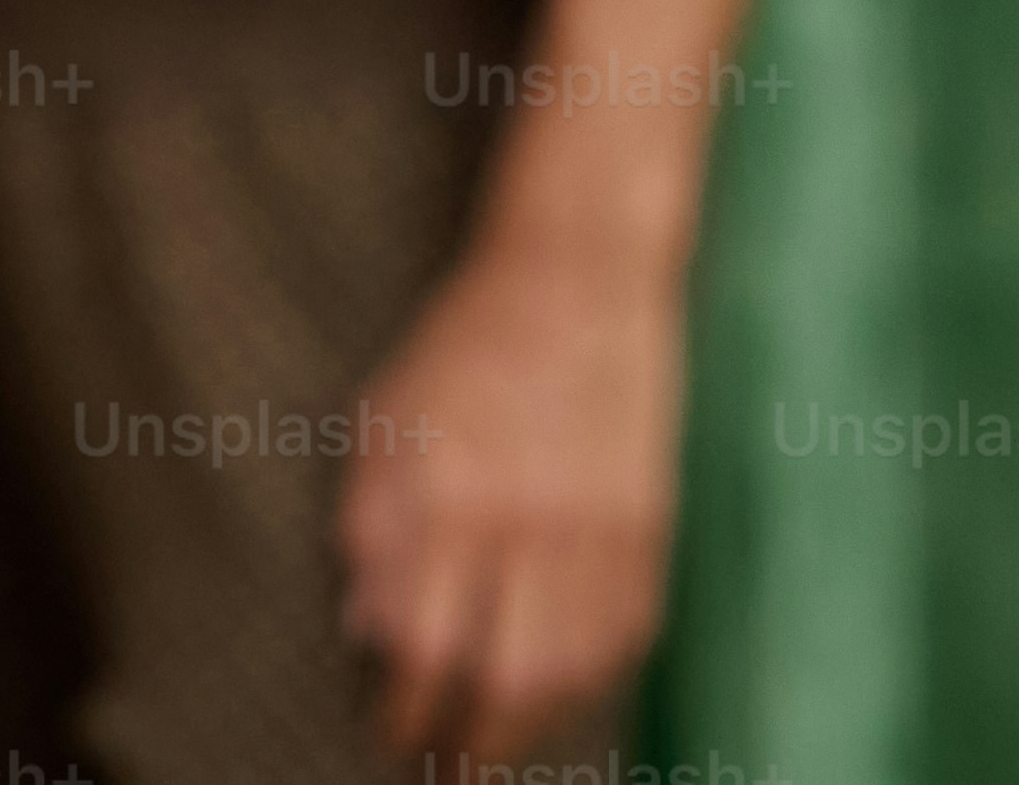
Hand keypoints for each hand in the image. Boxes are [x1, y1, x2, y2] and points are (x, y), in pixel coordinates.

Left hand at [335, 217, 681, 772]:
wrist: (579, 282)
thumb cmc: (464, 346)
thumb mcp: (386, 417)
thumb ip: (373, 522)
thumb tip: (368, 628)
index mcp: (449, 487)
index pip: (424, 638)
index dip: (407, 705)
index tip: (391, 733)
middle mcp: (527, 518)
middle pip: (506, 676)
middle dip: (475, 742)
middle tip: (446, 769)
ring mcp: (598, 527)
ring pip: (573, 668)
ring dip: (534, 725)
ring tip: (498, 746)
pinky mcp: (650, 528)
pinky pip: (625, 635)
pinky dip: (590, 680)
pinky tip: (559, 694)